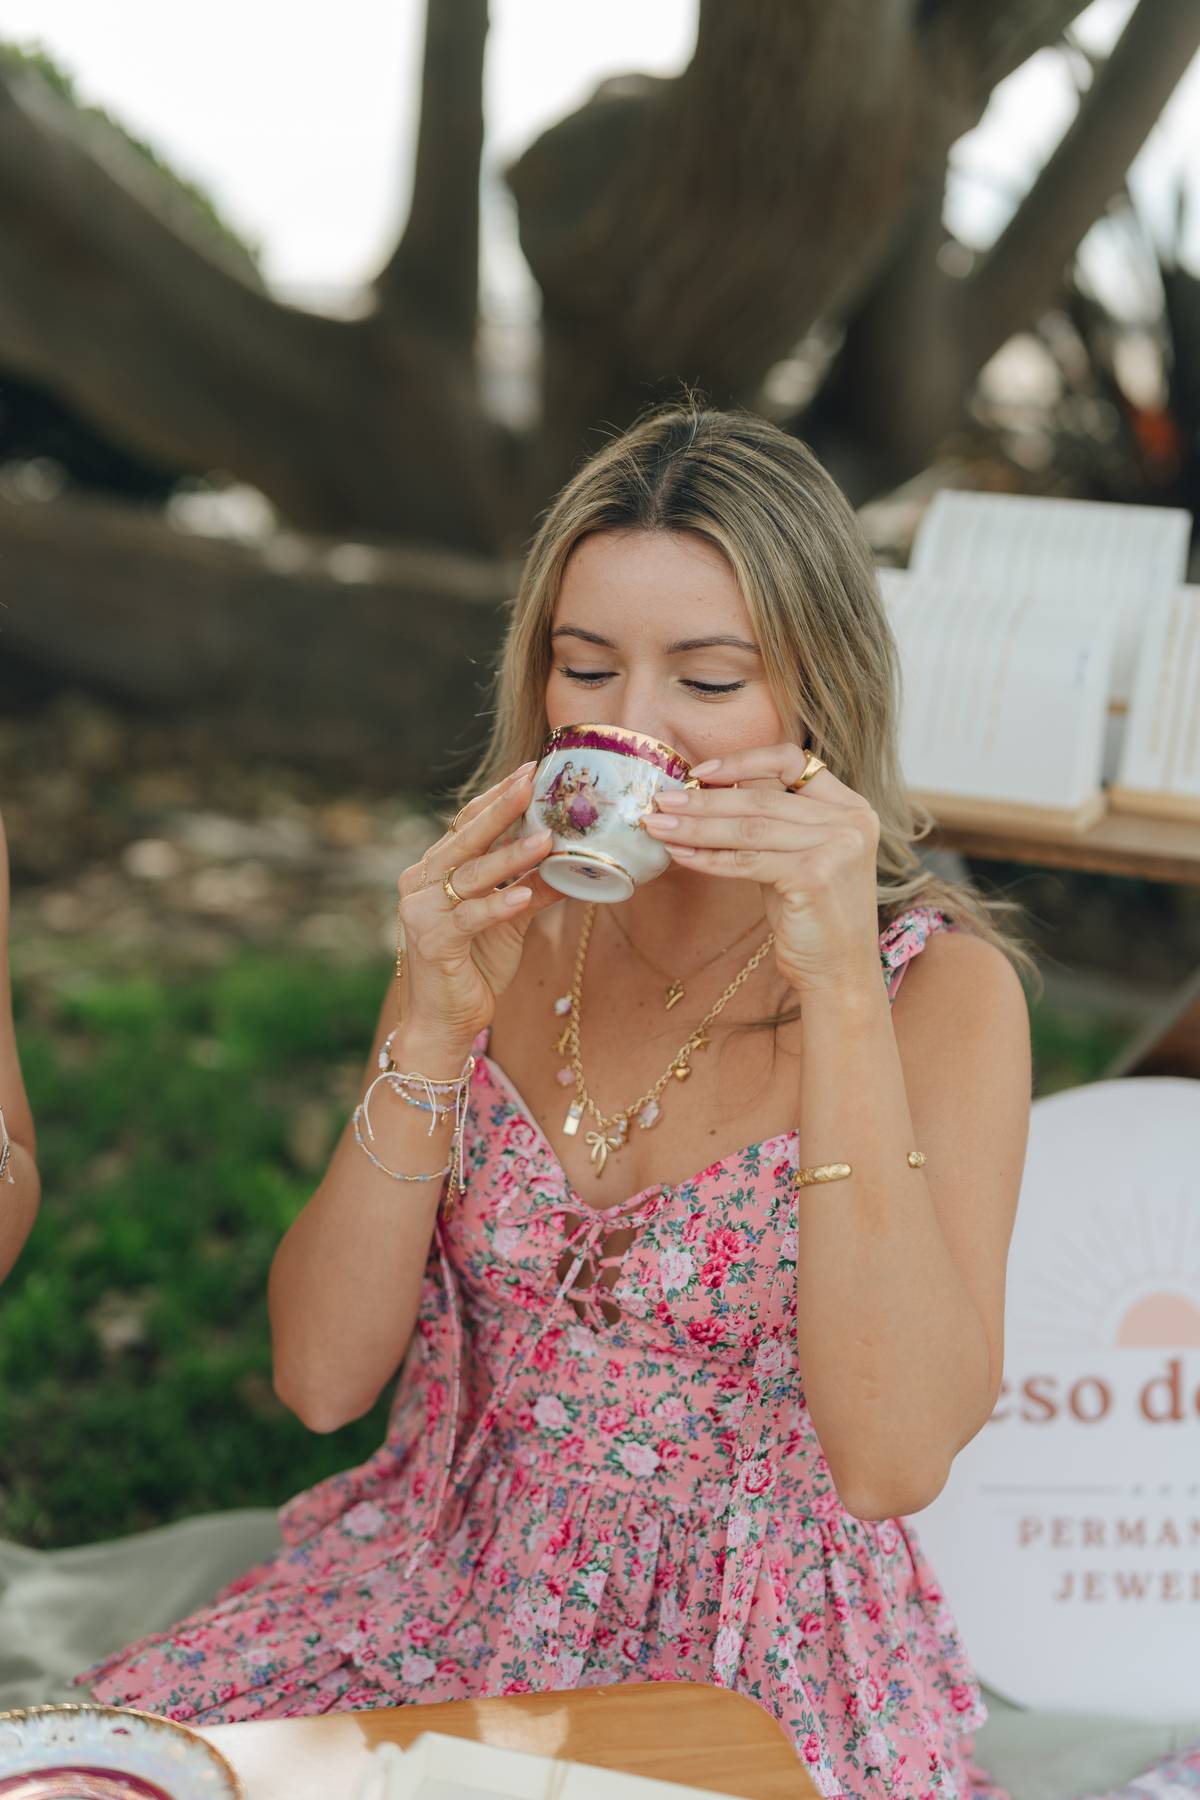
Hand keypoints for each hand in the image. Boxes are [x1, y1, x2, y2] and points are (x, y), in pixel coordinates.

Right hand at [396, 763, 562, 1051]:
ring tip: (547, 839)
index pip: (466, 824)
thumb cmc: (474, 968)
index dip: (497, 798)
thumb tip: (573, 862)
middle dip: (503, 808)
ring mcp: (422, 912)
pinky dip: (498, 906)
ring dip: (511, 856)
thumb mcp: (510, 921)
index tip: (531, 771)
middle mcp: (420, 883)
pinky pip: (470, 918)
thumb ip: (533, 888)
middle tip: (534, 781)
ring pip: (472, 875)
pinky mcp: (433, 943)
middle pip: (466, 837)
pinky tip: (524, 895)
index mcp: (434, 871)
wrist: (444, 1023)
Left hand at [642, 742, 881, 997]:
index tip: (698, 773)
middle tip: (660, 801)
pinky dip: (708, 858)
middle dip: (704, 800)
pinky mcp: (815, 875)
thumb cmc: (811, 914)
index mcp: (849, 806)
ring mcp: (837, 846)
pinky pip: (747, 860)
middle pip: (761, 797)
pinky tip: (680, 856)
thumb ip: (769, 822)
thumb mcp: (795, 855)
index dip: (742, 762)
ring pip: (749, 828)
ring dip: (696, 827)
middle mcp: (850, 820)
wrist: (838, 971)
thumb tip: (704, 792)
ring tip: (658, 825)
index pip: (791, 762)